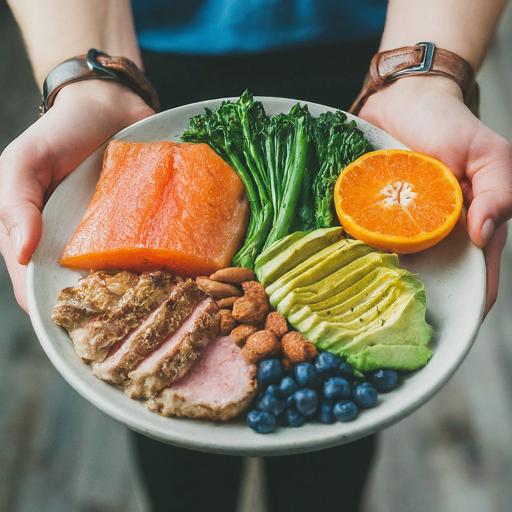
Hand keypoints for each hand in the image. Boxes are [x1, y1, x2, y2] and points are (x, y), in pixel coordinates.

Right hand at [0, 80, 153, 310]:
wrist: (110, 105)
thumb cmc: (59, 135)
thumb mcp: (24, 162)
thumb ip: (15, 204)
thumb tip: (21, 254)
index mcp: (42, 242)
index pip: (39, 291)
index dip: (56, 315)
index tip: (82, 332)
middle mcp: (78, 249)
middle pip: (88, 296)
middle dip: (105, 314)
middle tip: (129, 324)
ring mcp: (114, 241)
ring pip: (124, 283)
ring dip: (140, 298)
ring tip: (159, 307)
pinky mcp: (145, 228)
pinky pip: (155, 254)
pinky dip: (165, 268)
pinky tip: (182, 278)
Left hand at [358, 76, 511, 313]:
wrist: (406, 101)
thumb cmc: (451, 127)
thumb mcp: (489, 154)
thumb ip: (497, 192)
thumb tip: (484, 235)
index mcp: (469, 226)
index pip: (475, 275)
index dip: (468, 303)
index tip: (452, 329)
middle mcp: (435, 234)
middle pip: (433, 279)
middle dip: (419, 302)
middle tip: (398, 325)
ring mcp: (402, 227)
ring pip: (396, 267)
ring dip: (384, 284)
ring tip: (367, 306)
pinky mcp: (374, 216)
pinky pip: (366, 240)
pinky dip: (358, 254)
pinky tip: (345, 269)